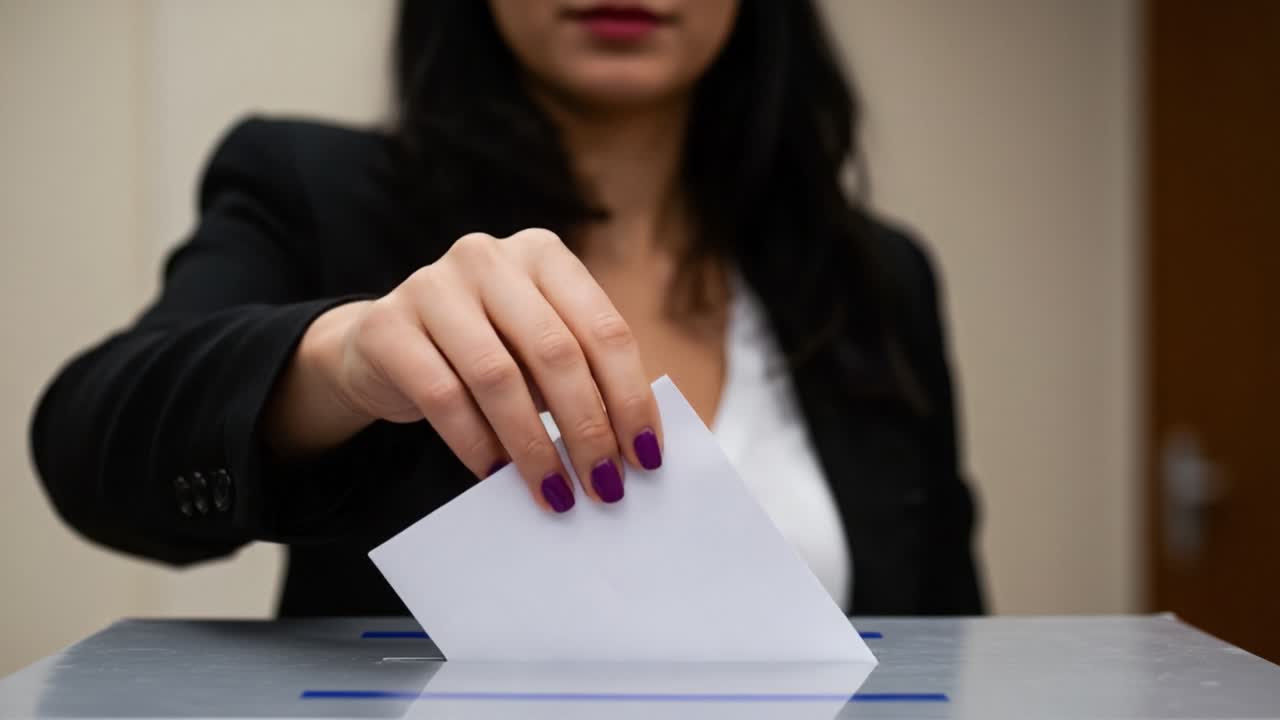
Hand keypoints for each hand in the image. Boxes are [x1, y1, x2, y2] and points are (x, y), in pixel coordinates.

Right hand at [284, 229, 663, 512]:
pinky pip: (443, 396)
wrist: (384, 347)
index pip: (604, 330)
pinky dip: (476, 444)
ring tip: (555, 492)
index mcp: (543, 255)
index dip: (631, 397)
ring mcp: (433, 286)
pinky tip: (497, 476)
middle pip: (556, 352)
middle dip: (588, 429)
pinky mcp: (387, 326)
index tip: (645, 455)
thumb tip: (633, 449)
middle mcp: (489, 258)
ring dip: (534, 446)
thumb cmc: (483, 352)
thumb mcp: (536, 350)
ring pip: (498, 377)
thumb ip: (582, 378)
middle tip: (604, 486)